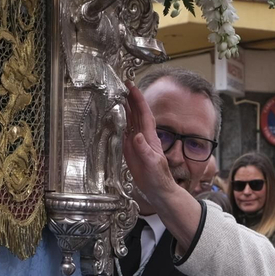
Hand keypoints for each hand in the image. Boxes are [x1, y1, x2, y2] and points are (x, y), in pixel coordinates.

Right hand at [122, 84, 181, 213]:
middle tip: (123, 85)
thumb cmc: (159, 178)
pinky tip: (115, 118)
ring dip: (125, 108)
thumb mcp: (152, 165)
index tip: (131, 86)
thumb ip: (145, 151)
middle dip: (131, 98)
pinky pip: (125, 133)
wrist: (158, 190)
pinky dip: (120, 123)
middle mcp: (143, 137)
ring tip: (118, 96)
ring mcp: (137, 143)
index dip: (138, 99)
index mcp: (149, 137)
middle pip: (137, 113)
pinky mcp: (131, 150)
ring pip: (131, 121)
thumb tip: (137, 136)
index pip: (143, 113)